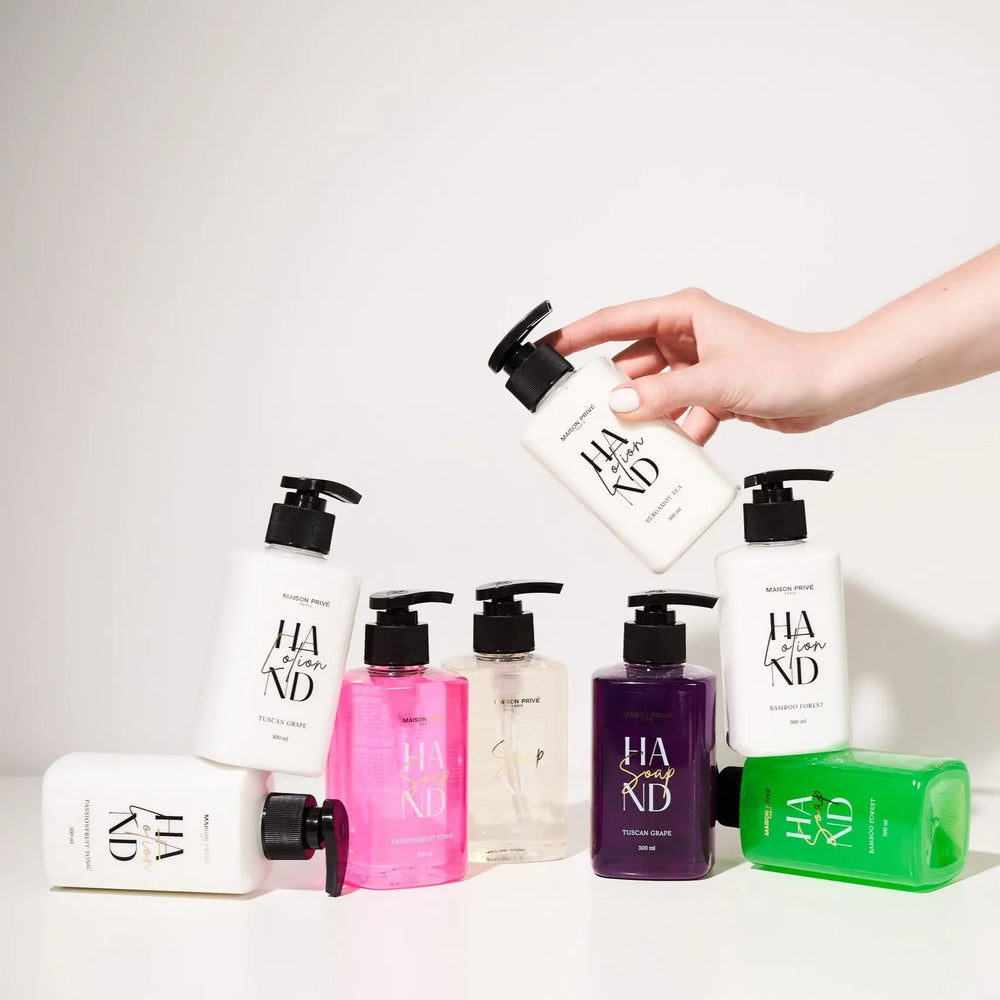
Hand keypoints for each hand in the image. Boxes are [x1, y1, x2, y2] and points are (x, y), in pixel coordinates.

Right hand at [543, 289, 846, 444]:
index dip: (579, 334)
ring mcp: (699, 366)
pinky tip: (673, 450)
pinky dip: (675, 431)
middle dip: (611, 389)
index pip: (616, 321)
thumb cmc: (788, 365)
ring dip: (644, 416)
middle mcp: (688, 337)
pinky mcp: (712, 392)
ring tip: (624, 437)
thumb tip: (620, 404)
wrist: (833, 387)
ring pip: (653, 392)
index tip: (551, 348)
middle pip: (631, 363)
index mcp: (684, 314)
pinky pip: (678, 412)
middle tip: (584, 412)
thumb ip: (664, 395)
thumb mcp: (716, 381)